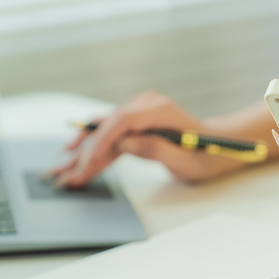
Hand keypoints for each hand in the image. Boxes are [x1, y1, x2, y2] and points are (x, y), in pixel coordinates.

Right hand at [49, 91, 246, 186]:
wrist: (216, 148)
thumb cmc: (205, 155)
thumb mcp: (184, 159)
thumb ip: (154, 149)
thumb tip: (123, 144)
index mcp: (159, 110)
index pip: (122, 120)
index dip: (102, 139)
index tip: (89, 159)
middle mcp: (146, 106)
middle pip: (108, 127)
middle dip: (85, 152)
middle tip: (66, 173)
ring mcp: (140, 113)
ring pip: (105, 133)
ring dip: (84, 154)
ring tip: (61, 170)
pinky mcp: (136, 123)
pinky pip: (112, 138)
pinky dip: (97, 153)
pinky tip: (77, 161)